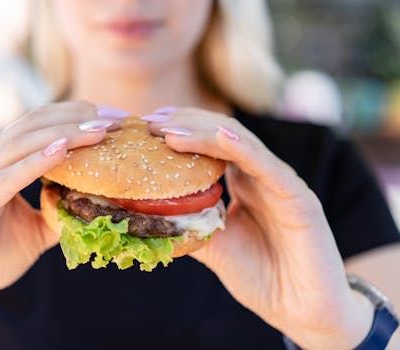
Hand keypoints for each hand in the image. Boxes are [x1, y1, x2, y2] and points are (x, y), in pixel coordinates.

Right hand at [0, 101, 122, 321]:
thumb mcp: (36, 230)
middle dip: (76, 118)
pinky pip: (4, 180)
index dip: (75, 115)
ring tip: (98, 130)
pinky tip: (61, 151)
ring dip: (62, 134)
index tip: (113, 116)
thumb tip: (96, 203)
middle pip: (31, 125)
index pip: (37, 123)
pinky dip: (34, 163)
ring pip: (18, 144)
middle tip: (115, 118)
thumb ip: (60, 211)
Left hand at [144, 108, 373, 349]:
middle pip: (221, 134)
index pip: (209, 144)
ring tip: (170, 129)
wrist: (300, 310)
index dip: (180, 131)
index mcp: (243, 182)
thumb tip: (146, 215)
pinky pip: (268, 167)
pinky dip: (243, 148)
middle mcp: (261, 175)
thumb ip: (188, 225)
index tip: (146, 128)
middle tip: (151, 122)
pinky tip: (219, 136)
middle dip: (185, 123)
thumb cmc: (260, 276)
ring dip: (204, 132)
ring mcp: (280, 182)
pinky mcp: (299, 198)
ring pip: (241, 143)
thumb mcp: (213, 246)